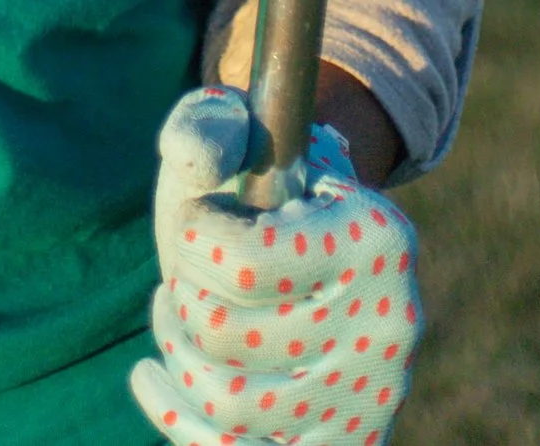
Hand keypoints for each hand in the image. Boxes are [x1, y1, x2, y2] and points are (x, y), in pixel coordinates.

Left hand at [130, 88, 421, 442]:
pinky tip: (152, 377)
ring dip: (177, 349)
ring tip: (176, 312)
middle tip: (188, 270)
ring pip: (227, 402)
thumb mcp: (238, 137)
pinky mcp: (342, 444)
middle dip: (182, 293)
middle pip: (225, 334)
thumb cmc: (261, 192)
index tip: (201, 219)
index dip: (194, 237)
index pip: (245, 262)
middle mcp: (387, 328)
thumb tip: (198, 154)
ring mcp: (367, 399)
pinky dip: (178, 416)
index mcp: (374, 238)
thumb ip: (208, 126)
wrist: (317, 252)